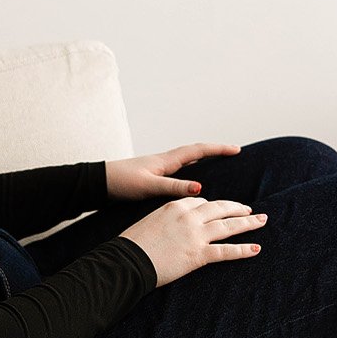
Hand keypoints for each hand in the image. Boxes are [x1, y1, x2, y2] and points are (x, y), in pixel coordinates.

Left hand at [104, 142, 242, 201]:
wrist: (100, 183)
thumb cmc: (121, 182)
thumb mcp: (149, 186)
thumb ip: (174, 187)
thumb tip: (200, 187)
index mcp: (166, 160)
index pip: (198, 150)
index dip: (218, 149)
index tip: (236, 149)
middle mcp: (165, 161)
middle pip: (196, 151)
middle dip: (215, 151)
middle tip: (233, 152)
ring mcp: (159, 167)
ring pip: (187, 159)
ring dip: (204, 158)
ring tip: (220, 163)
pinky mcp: (153, 175)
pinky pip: (179, 169)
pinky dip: (191, 169)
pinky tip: (193, 178)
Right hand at [119, 196, 265, 288]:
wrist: (127, 260)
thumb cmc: (133, 244)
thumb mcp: (149, 222)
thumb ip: (166, 220)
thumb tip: (173, 227)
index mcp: (175, 206)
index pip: (201, 201)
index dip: (215, 205)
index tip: (223, 208)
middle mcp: (188, 216)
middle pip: (220, 208)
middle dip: (238, 208)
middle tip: (250, 210)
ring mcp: (195, 234)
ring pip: (228, 226)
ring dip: (248, 223)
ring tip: (262, 221)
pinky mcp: (198, 254)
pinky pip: (226, 251)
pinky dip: (243, 250)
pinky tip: (256, 249)